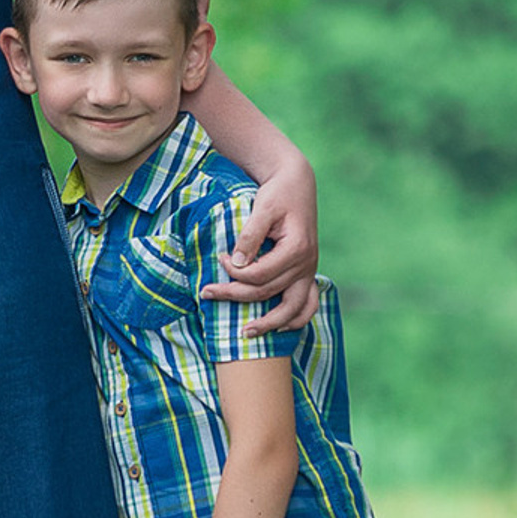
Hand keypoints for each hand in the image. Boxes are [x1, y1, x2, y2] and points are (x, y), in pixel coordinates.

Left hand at [199, 157, 319, 336]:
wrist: (297, 184)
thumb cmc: (278, 194)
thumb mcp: (263, 207)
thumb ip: (250, 236)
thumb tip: (236, 263)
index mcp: (296, 249)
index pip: (259, 274)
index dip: (234, 271)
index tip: (219, 258)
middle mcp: (307, 264)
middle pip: (268, 293)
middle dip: (235, 295)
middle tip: (206, 293)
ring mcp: (310, 271)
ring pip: (293, 308)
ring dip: (270, 324)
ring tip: (245, 333)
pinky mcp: (307, 273)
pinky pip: (308, 304)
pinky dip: (296, 319)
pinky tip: (279, 329)